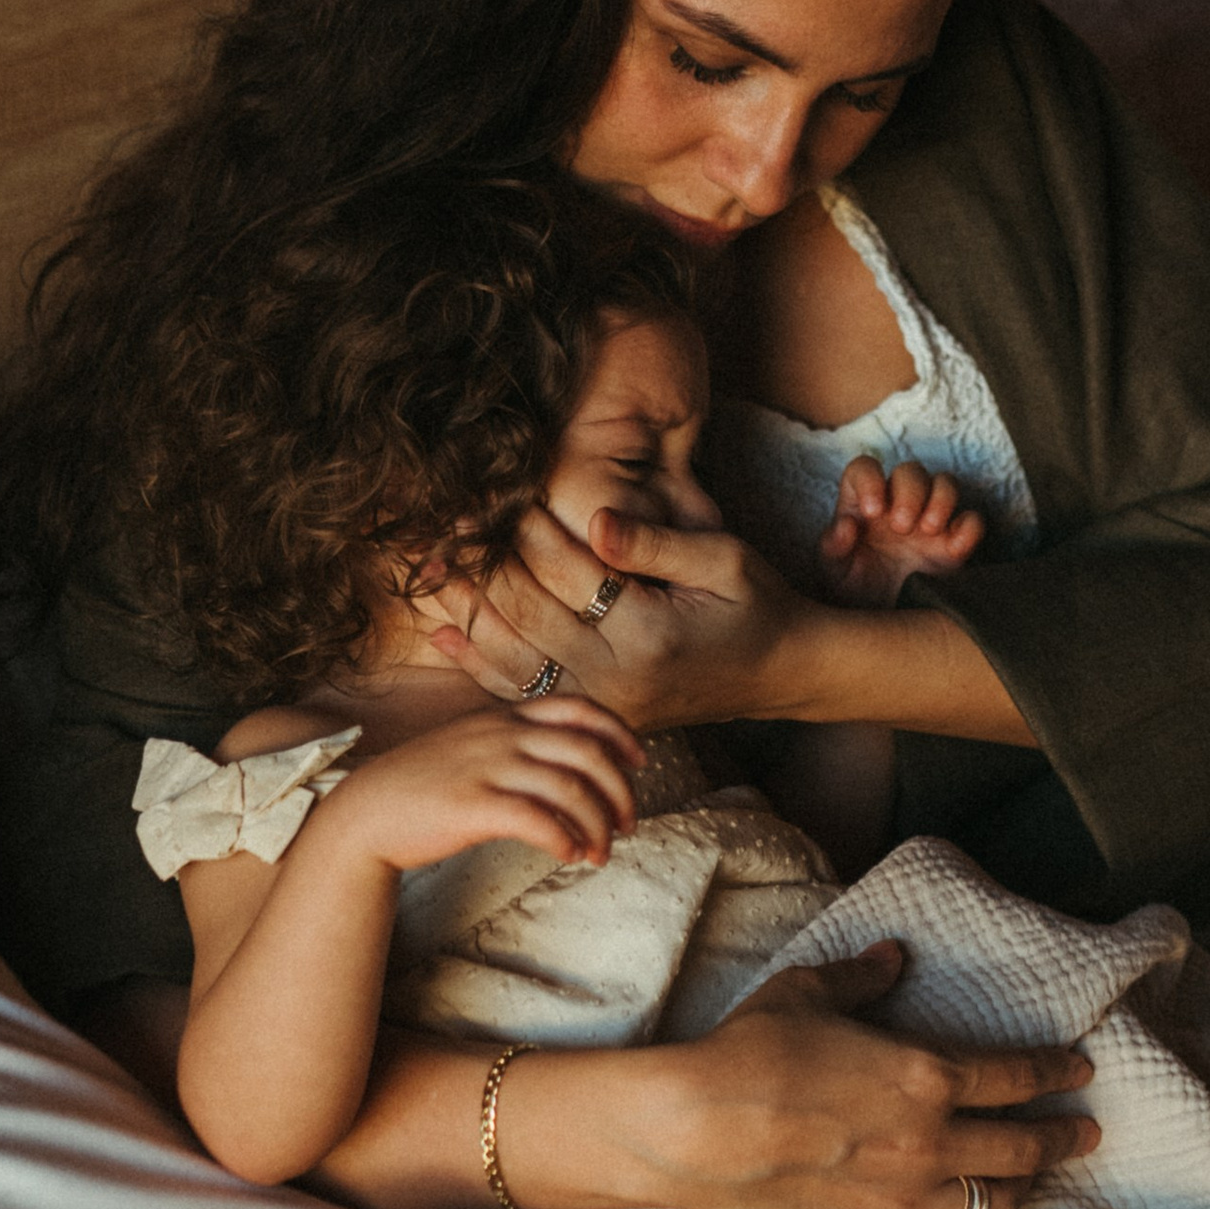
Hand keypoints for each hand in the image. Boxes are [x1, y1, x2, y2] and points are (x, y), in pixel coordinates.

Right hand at [319, 695, 644, 876]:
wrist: (365, 813)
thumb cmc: (423, 786)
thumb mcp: (471, 745)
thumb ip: (515, 745)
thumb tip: (568, 770)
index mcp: (505, 716)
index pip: (580, 709)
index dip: (620, 733)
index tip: (640, 762)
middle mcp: (502, 735)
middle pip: (587, 752)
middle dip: (619, 790)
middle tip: (629, 823)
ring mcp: (487, 767)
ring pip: (570, 790)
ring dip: (597, 824)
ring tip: (600, 853)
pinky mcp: (473, 805)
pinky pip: (537, 821)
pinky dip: (564, 840)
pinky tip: (569, 856)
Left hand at [421, 499, 805, 727]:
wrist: (783, 673)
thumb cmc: (757, 603)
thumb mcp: (722, 559)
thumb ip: (656, 542)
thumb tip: (596, 518)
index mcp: (651, 633)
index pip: (570, 573)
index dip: (527, 530)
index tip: (489, 495)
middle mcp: (619, 677)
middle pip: (530, 616)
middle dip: (482, 567)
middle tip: (439, 527)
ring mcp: (604, 703)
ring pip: (515, 657)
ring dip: (466, 613)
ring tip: (426, 571)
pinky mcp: (596, 713)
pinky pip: (525, 691)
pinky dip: (479, 663)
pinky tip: (442, 635)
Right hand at [567, 941, 1103, 1208]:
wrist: (694, 1131)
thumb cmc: (751, 1051)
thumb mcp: (810, 992)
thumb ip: (862, 980)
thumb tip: (891, 958)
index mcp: (926, 1077)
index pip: (1017, 1077)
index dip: (1057, 1072)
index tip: (1081, 1071)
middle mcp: (928, 1145)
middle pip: (1021, 1149)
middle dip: (1062, 1140)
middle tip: (1085, 1135)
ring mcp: (900, 1202)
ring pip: (988, 1208)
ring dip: (1017, 1192)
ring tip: (1029, 1184)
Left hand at [819, 455, 986, 612]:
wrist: (884, 623)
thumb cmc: (856, 588)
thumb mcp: (835, 572)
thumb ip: (833, 547)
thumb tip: (846, 525)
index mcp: (864, 503)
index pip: (865, 469)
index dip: (870, 480)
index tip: (872, 511)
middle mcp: (898, 503)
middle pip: (911, 471)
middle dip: (909, 493)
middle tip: (901, 527)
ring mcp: (930, 519)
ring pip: (946, 483)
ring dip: (941, 500)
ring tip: (928, 531)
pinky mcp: (955, 542)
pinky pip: (972, 520)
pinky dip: (969, 527)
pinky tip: (954, 548)